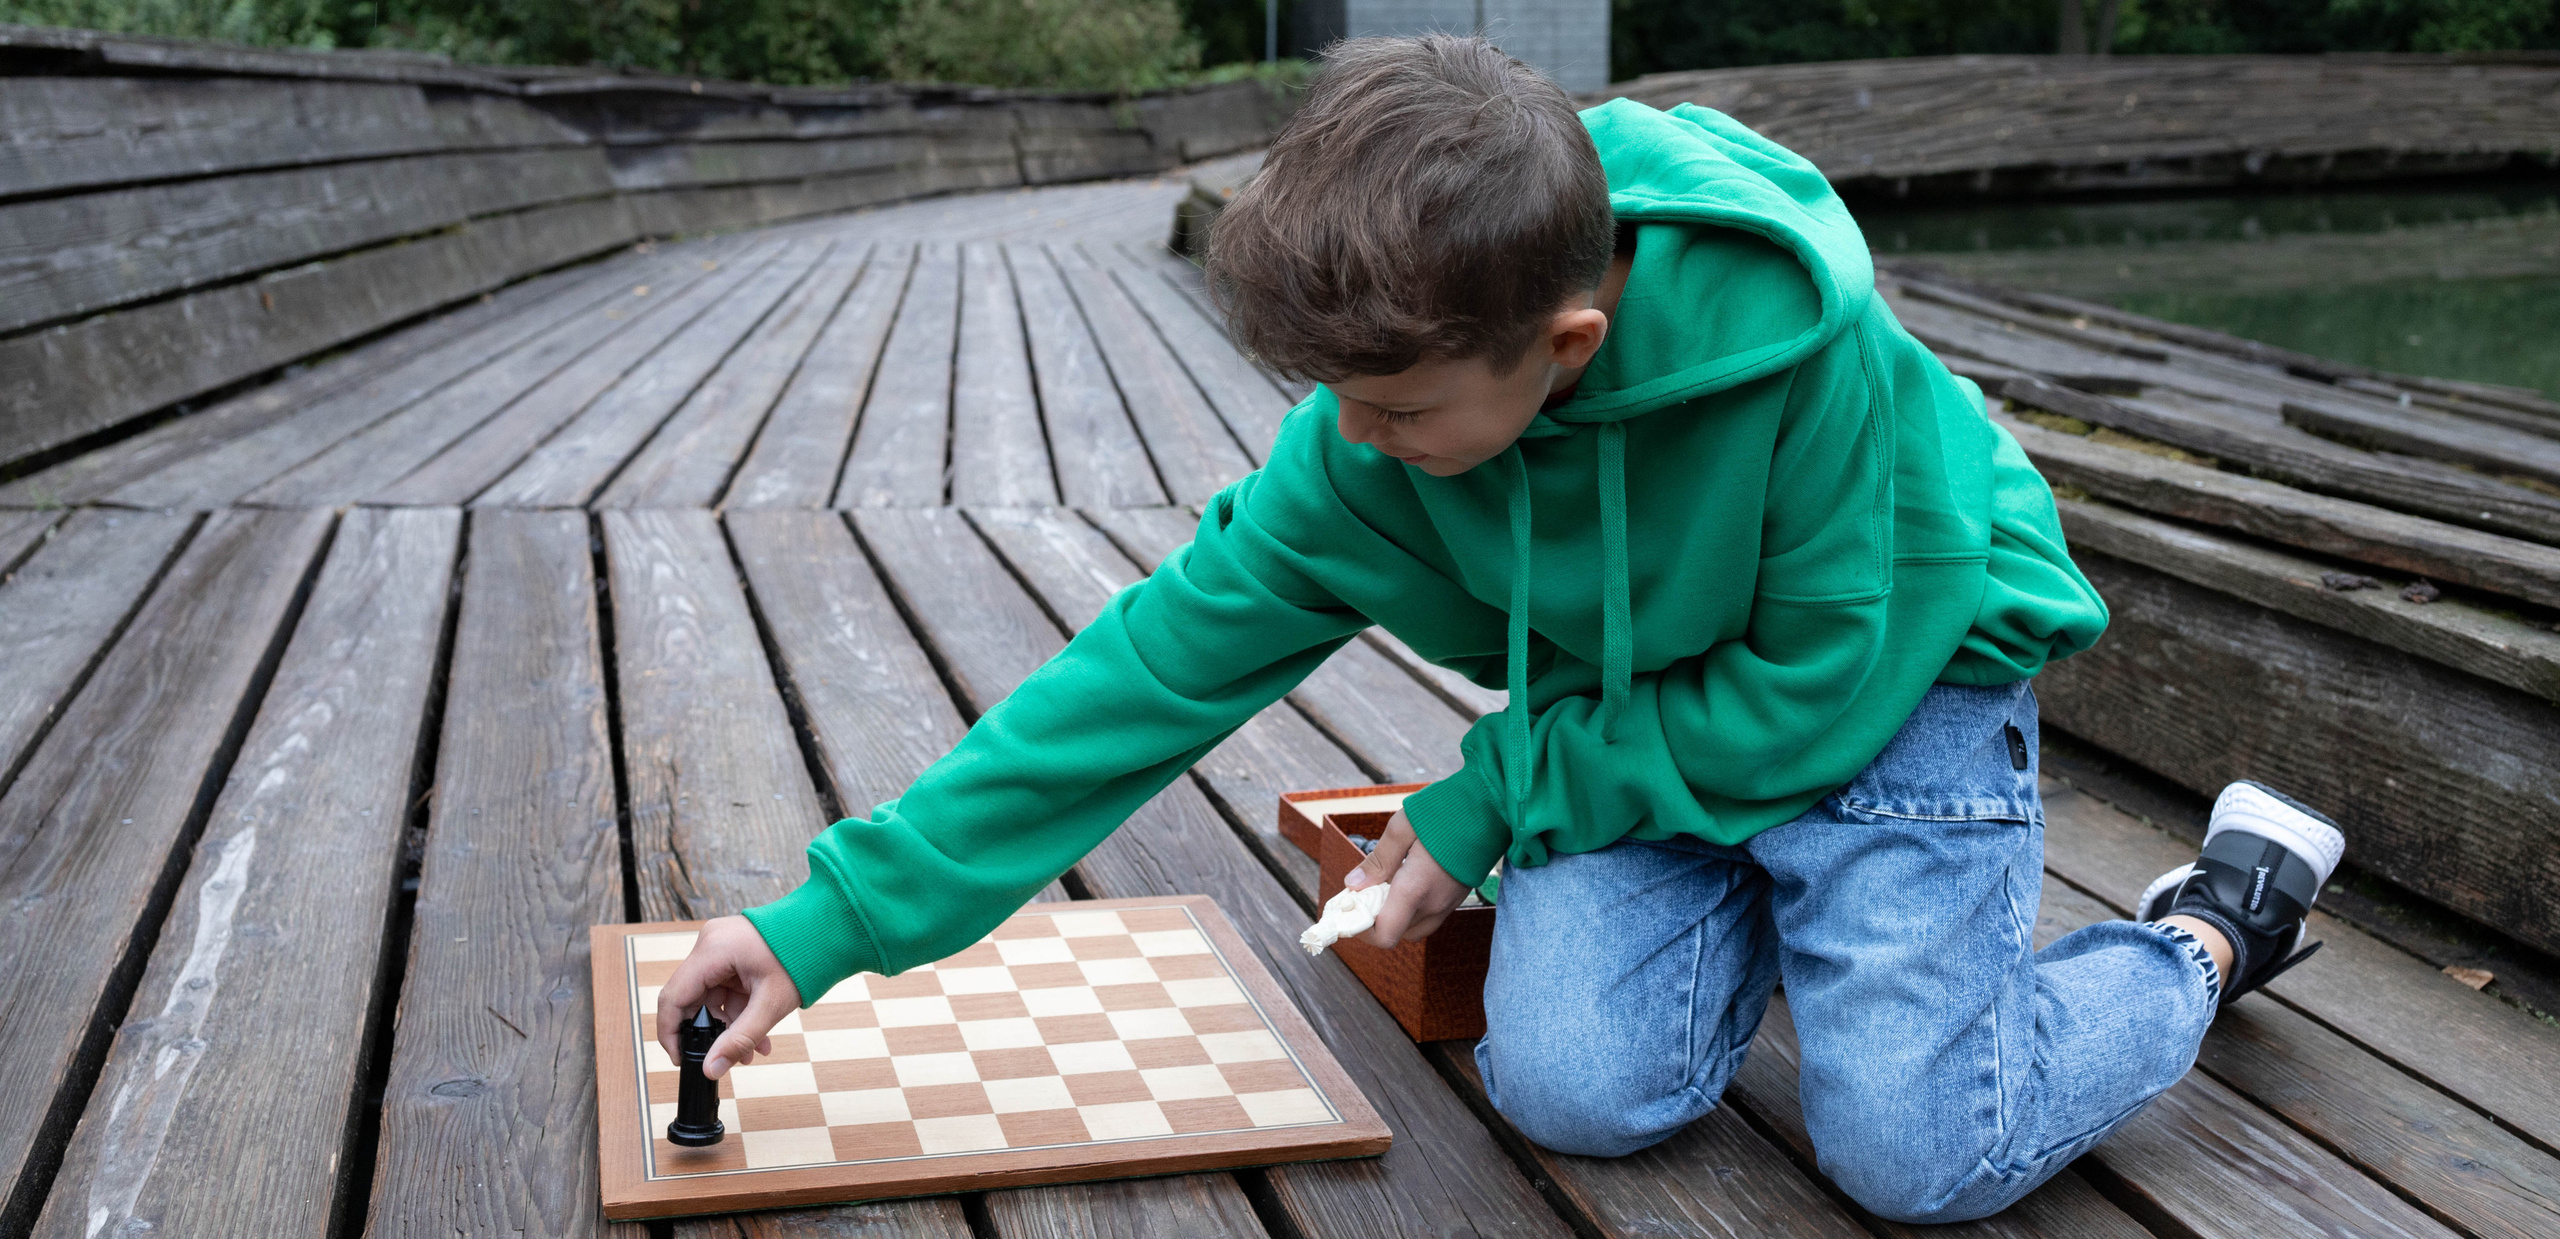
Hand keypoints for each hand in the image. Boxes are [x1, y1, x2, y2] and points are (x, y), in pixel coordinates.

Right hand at [655, 915, 802, 1078]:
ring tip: (754, 1051)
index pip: (673, 998)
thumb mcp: (770, 1004)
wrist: (829, 930)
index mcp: (712, 950)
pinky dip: (739, 1011)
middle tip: (726, 1059)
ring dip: (730, 1026)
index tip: (681, 1059)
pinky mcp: (733, 953)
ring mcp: (721, 947)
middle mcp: (710, 945)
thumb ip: (739, 1039)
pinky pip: (726, 988)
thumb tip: (711, 1069)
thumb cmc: (803, 956)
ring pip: (712, 997)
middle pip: (693, 999)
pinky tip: (759, 1036)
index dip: (671, 1033)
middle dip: (711, 1033)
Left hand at [1345, 809, 1473, 947]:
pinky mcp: (1459, 896)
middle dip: (1377, 921)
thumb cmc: (1447, 810)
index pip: (1385, 935)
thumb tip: (1353, 883)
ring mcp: (1450, 903)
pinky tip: (1409, 879)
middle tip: (1367, 892)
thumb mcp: (1403, 827)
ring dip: (1396, 916)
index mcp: (1416, 888)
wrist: (1492, 805)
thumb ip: (1378, 859)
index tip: (1352, 908)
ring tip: (1388, 884)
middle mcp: (1434, 903)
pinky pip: (1431, 916)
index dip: (1362, 930)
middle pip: (1397, 935)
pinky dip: (1413, 909)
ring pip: (1415, 928)